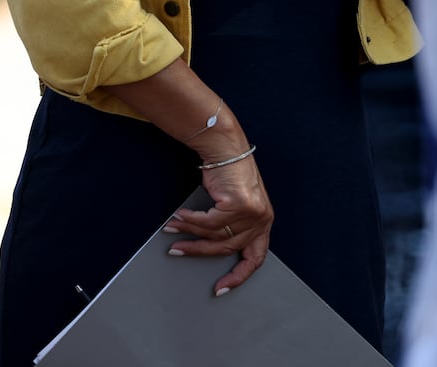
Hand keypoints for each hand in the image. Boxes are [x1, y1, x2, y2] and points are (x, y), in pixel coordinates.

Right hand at [164, 154, 274, 295]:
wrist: (228, 148)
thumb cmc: (231, 173)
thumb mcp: (237, 204)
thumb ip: (233, 225)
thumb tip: (210, 245)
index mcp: (263, 223)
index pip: (256, 258)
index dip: (238, 277)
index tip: (221, 288)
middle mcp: (261, 220)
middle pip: (226, 248)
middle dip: (199, 251)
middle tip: (178, 251)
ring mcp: (252, 213)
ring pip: (213, 234)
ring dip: (189, 231)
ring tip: (173, 228)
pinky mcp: (239, 204)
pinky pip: (208, 221)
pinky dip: (190, 220)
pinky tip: (180, 216)